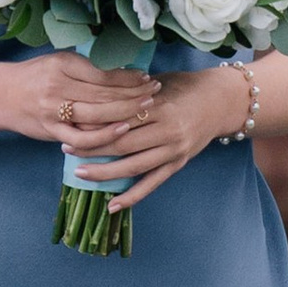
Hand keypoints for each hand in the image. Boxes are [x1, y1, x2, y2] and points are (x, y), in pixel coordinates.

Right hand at [0, 57, 161, 155]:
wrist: (1, 95)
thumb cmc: (35, 76)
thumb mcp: (58, 61)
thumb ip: (86, 67)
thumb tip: (123, 73)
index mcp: (62, 64)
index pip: (104, 73)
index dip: (129, 77)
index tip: (147, 78)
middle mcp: (58, 86)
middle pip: (105, 94)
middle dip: (134, 94)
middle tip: (154, 93)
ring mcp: (53, 111)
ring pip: (97, 114)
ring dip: (126, 113)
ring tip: (146, 109)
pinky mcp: (51, 131)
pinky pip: (82, 138)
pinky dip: (104, 136)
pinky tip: (121, 130)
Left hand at [59, 64, 249, 210]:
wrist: (221, 101)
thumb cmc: (185, 86)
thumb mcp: (159, 81)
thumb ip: (131, 90)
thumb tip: (94, 92)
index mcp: (159, 105)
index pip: (119, 116)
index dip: (93, 121)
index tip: (71, 121)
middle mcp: (166, 130)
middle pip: (122, 143)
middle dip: (91, 147)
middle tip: (66, 146)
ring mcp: (173, 150)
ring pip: (133, 166)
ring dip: (104, 172)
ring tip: (80, 173)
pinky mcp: (178, 164)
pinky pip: (152, 184)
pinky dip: (132, 197)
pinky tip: (112, 205)